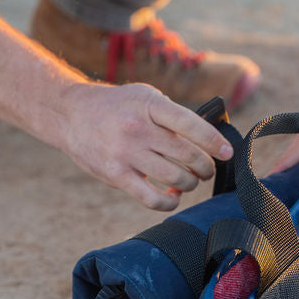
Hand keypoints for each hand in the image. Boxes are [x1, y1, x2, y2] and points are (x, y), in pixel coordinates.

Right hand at [58, 83, 233, 210]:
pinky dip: (169, 202)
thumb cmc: (116, 106)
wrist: (70, 114)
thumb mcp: (144, 97)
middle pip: (188, 155)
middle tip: (206, 169)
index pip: (192, 125)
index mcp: (150, 105)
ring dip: (190, 184)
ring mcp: (126, 153)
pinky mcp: (115, 175)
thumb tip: (208, 138)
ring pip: (176, 178)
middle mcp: (138, 129)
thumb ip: (172, 114)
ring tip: (189, 180)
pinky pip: (152, 199)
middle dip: (205, 167)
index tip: (228, 153)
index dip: (215, 142)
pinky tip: (172, 196)